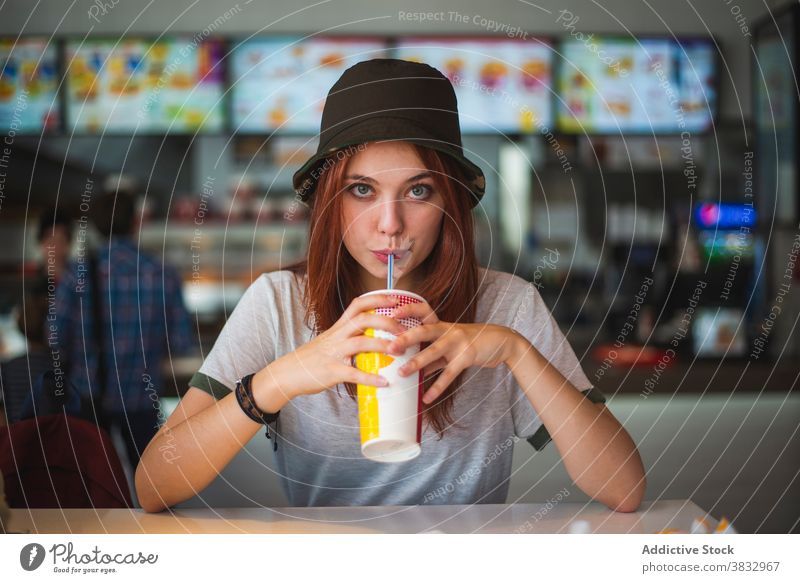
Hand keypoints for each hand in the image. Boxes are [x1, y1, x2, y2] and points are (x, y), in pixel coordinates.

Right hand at [268, 293, 407, 398]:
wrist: (287, 373)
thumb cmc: (312, 358)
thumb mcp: (330, 340)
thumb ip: (349, 336)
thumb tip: (374, 337)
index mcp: (339, 327)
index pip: (359, 304)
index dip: (378, 299)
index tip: (398, 300)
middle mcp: (337, 336)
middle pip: (364, 320)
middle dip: (387, 322)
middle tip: (406, 331)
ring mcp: (334, 353)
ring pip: (361, 343)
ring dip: (383, 346)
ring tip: (400, 352)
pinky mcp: (331, 371)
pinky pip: (353, 374)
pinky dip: (370, 378)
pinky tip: (384, 382)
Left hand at [386, 299, 527, 403]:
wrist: (501, 342)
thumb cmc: (472, 342)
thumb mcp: (451, 345)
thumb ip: (433, 356)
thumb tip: (414, 370)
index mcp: (442, 325)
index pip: (423, 312)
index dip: (407, 310)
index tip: (391, 313)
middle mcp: (448, 330)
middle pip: (424, 331)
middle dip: (405, 338)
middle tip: (389, 347)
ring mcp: (458, 342)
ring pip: (434, 351)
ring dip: (417, 363)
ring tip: (401, 374)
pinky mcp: (467, 356)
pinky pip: (449, 374)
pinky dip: (437, 387)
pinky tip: (427, 398)